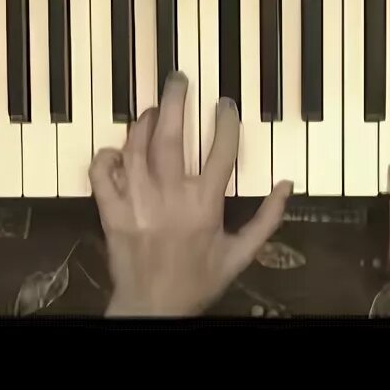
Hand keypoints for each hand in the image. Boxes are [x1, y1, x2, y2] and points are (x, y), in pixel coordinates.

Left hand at [90, 72, 292, 316]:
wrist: (153, 309)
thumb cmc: (198, 281)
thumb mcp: (241, 254)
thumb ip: (267, 219)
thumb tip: (287, 184)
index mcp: (205, 204)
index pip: (221, 150)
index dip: (226, 121)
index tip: (225, 104)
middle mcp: (170, 197)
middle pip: (169, 137)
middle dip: (174, 102)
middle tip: (177, 80)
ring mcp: (137, 203)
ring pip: (135, 149)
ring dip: (142, 123)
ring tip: (151, 110)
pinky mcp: (111, 213)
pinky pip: (102, 176)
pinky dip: (106, 157)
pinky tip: (116, 149)